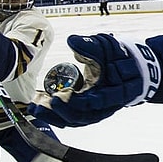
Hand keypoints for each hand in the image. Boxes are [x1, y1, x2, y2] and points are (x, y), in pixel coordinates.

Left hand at [28, 33, 160, 126]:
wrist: (126, 68)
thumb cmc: (118, 58)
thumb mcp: (107, 49)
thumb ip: (91, 47)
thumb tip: (73, 41)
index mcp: (115, 93)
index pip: (97, 103)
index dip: (82, 102)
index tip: (65, 96)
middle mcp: (104, 107)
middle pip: (82, 117)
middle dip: (63, 112)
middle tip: (47, 103)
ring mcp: (93, 111)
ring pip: (73, 120)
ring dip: (54, 117)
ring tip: (35, 109)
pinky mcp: (83, 111)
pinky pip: (68, 118)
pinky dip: (53, 115)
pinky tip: (38, 108)